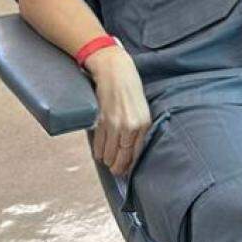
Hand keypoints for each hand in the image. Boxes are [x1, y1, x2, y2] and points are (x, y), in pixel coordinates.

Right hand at [86, 46, 151, 176]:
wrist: (115, 70)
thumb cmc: (130, 87)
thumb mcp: (141, 108)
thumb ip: (138, 127)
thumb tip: (130, 146)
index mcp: (144, 124)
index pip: (136, 153)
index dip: (129, 164)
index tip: (125, 170)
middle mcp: (131, 126)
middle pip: (123, 155)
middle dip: (117, 166)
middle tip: (115, 170)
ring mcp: (116, 124)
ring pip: (109, 152)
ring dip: (107, 160)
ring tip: (106, 162)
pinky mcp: (102, 119)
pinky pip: (99, 142)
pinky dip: (98, 150)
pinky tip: (99, 154)